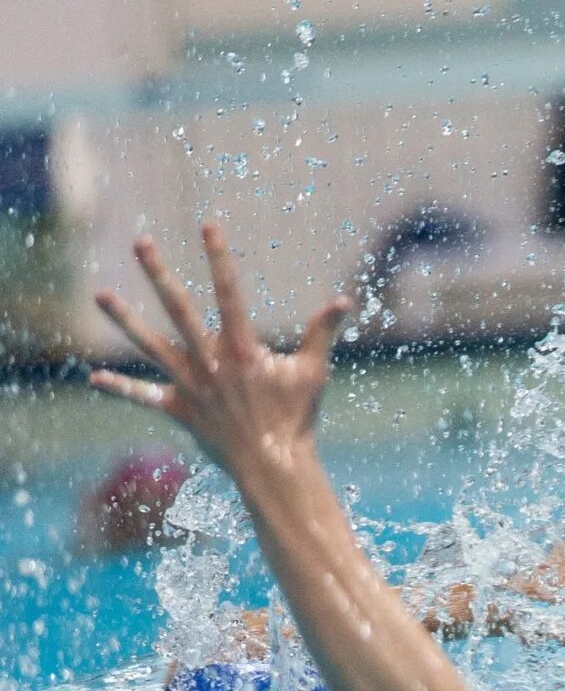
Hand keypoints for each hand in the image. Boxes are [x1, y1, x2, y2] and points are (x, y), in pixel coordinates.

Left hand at [89, 224, 350, 479]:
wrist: (273, 465)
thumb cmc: (297, 418)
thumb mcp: (313, 372)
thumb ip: (321, 333)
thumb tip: (343, 302)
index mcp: (243, 349)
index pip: (229, 293)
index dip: (219, 257)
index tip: (208, 225)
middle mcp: (211, 362)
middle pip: (179, 309)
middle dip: (159, 274)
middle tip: (141, 242)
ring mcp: (191, 385)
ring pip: (152, 346)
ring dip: (125, 320)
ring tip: (101, 296)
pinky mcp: (180, 410)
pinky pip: (145, 397)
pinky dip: (120, 388)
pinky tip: (94, 378)